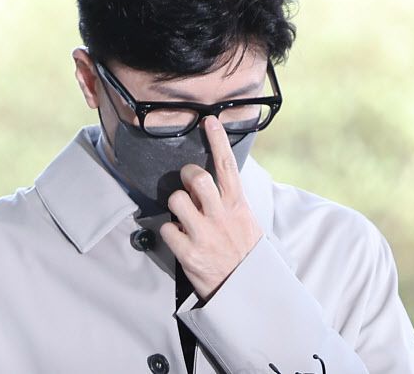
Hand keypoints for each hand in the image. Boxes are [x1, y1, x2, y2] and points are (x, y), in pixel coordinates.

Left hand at [159, 115, 263, 301]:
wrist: (246, 292)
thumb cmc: (244, 254)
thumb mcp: (248, 223)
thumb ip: (231, 202)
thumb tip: (213, 182)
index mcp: (237, 207)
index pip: (227, 167)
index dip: (218, 141)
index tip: (209, 121)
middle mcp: (221, 216)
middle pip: (197, 178)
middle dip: (187, 174)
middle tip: (187, 180)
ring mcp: (204, 234)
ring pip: (176, 199)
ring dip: (175, 203)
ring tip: (183, 215)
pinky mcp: (188, 253)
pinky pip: (166, 228)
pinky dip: (168, 230)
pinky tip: (178, 237)